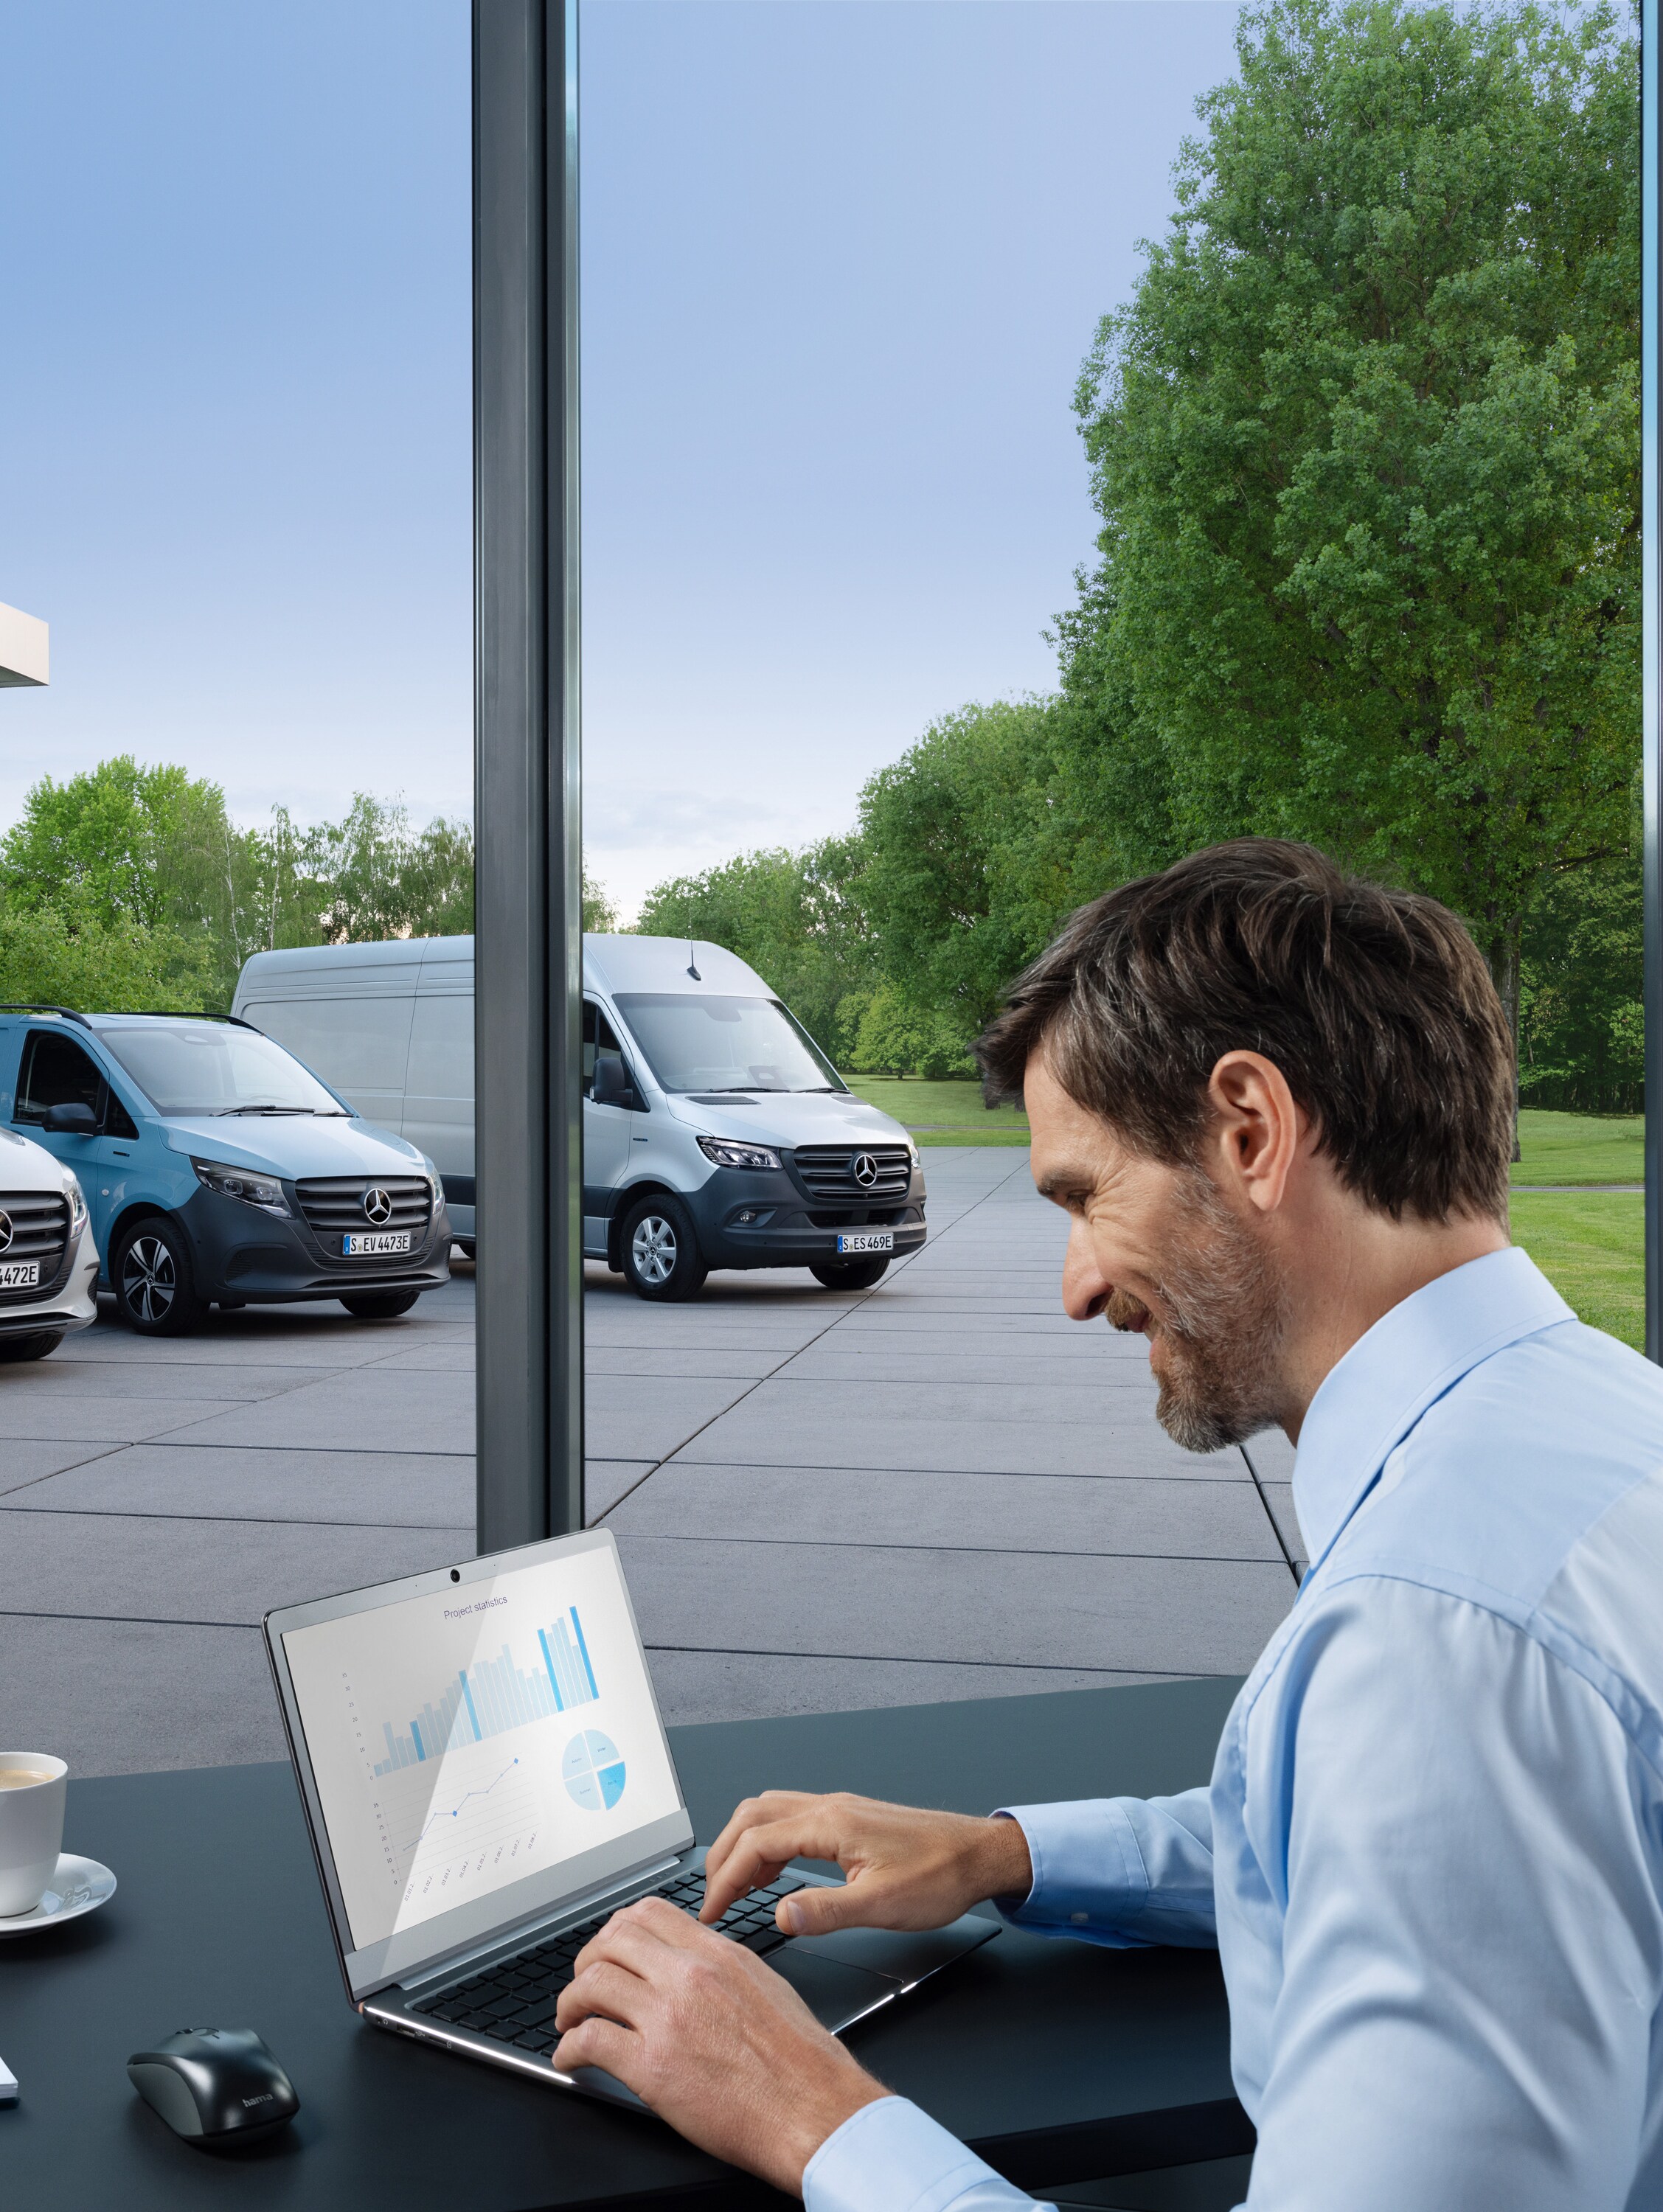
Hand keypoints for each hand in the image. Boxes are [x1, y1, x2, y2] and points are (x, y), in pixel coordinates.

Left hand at [551, 1895, 887, 2189]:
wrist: (812, 2108)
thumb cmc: (800, 2060)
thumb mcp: (766, 1985)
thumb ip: (722, 1967)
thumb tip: (692, 1963)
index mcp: (717, 1954)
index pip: (649, 1912)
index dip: (617, 1929)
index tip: (609, 1948)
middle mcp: (688, 1976)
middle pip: (612, 1940)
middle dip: (587, 1960)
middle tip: (582, 1983)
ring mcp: (667, 2018)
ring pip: (592, 1984)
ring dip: (570, 2002)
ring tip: (570, 2020)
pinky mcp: (651, 2067)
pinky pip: (590, 2042)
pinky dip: (570, 2049)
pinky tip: (571, 2058)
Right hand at [700, 1790, 1032, 1936]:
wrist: (978, 1854)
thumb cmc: (940, 1875)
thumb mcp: (882, 1906)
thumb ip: (827, 1912)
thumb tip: (782, 1917)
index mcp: (831, 1824)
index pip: (756, 1843)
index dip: (725, 1878)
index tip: (711, 1912)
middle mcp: (829, 1808)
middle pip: (753, 1817)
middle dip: (723, 1855)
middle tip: (712, 1897)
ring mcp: (838, 1810)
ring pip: (769, 1812)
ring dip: (743, 1845)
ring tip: (734, 1887)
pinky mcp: (848, 1820)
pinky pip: (791, 1821)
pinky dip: (768, 1844)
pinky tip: (773, 1875)